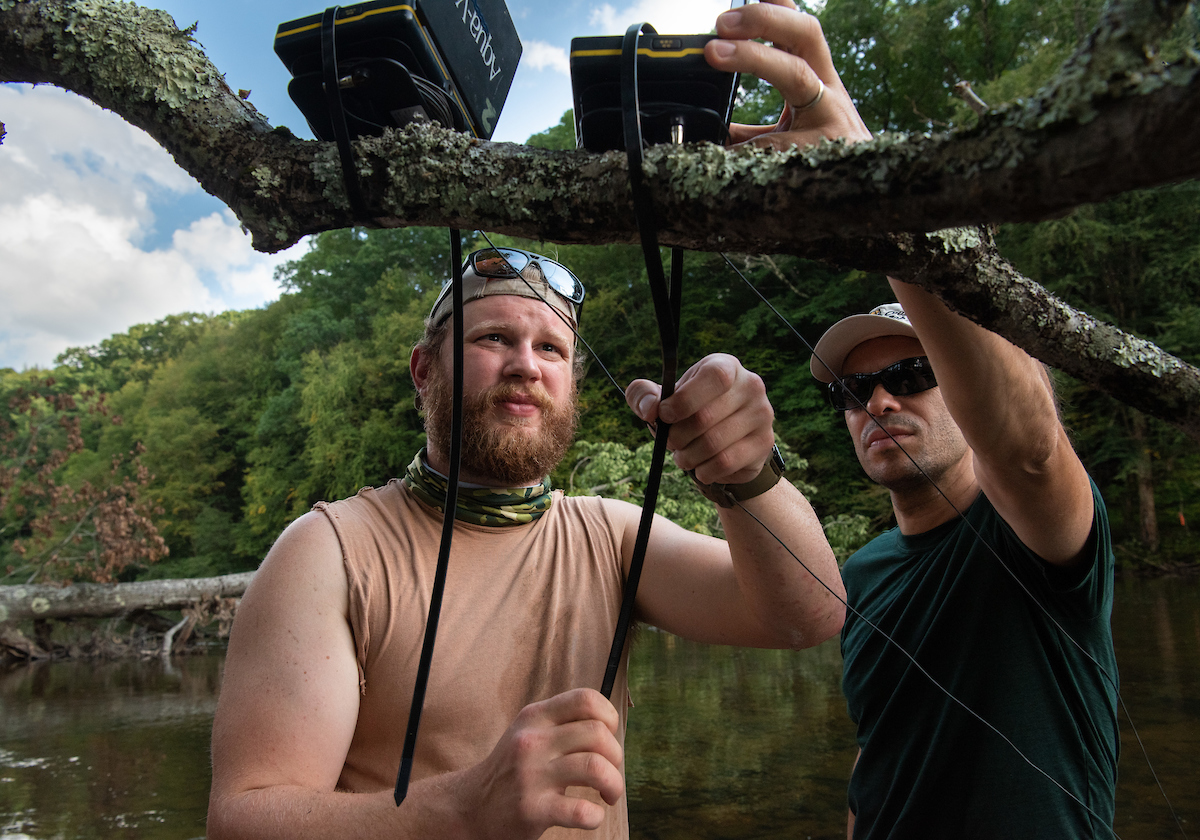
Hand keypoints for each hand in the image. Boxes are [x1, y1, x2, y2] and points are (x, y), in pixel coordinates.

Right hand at [456, 688, 624, 839]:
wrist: (470, 807)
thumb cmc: (512, 770)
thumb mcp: (528, 732)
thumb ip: (562, 723)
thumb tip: (610, 727)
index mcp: (535, 717)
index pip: (585, 699)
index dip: (609, 716)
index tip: (609, 737)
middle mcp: (532, 741)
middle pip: (598, 733)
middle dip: (616, 755)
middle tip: (610, 772)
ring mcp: (531, 775)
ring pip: (595, 767)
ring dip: (614, 784)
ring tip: (609, 794)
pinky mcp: (532, 810)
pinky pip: (581, 811)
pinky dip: (595, 816)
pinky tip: (590, 816)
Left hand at [626, 354, 774, 485]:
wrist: (729, 439)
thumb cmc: (692, 412)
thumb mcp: (666, 399)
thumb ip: (644, 396)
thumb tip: (650, 408)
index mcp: (725, 366)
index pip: (714, 377)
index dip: (684, 399)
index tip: (664, 415)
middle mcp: (751, 386)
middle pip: (706, 417)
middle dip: (677, 436)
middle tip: (671, 442)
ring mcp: (761, 415)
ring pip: (714, 444)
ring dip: (688, 456)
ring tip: (683, 456)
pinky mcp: (763, 444)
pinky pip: (726, 463)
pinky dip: (704, 471)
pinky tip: (700, 468)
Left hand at [704, 0, 872, 149]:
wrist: (869, 198)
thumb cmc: (826, 157)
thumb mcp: (795, 132)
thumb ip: (757, 127)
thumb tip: (716, 130)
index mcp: (819, 80)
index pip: (799, 31)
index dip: (776, 6)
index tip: (739, 1)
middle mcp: (829, 90)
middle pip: (805, 34)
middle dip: (763, 19)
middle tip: (721, 24)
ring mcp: (831, 116)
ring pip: (795, 74)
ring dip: (753, 56)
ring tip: (715, 53)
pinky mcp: (825, 148)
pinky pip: (779, 139)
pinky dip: (746, 141)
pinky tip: (724, 146)